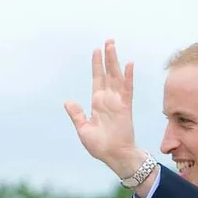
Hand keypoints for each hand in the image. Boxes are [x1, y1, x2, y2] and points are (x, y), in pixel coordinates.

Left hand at [64, 39, 145, 176]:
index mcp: (98, 104)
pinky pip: (128, 89)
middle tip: (108, 41)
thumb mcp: (83, 130)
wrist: (114, 156)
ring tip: (112, 46)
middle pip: (108, 74)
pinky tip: (129, 64)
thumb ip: (77, 115)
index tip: (96, 51)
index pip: (97, 80)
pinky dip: (128, 77)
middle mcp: (108, 99)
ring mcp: (118, 102)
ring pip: (116, 77)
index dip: (96, 65)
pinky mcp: (126, 107)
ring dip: (114, 61)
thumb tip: (68, 102)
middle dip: (107, 58)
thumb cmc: (100, 146)